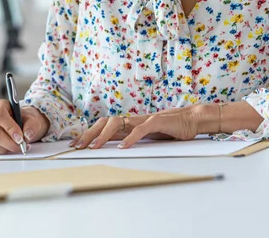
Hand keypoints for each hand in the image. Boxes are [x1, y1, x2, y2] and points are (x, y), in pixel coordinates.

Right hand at [0, 100, 49, 154]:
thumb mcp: (33, 119)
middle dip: (9, 143)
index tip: (20, 137)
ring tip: (14, 146)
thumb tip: (27, 135)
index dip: (9, 128)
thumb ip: (32, 125)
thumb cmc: (26, 120)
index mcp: (0, 106)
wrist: (25, 126)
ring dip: (3, 148)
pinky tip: (7, 149)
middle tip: (21, 146)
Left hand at [71, 107, 199, 149]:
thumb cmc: (171, 130)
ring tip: (94, 147)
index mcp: (131, 124)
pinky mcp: (158, 122)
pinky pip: (141, 129)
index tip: (76, 144)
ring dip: (103, 135)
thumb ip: (134, 140)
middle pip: (105, 122)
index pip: (104, 125)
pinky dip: (130, 138)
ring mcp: (144, 119)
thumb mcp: (148, 138)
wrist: (192, 119)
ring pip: (118, 122)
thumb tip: (116, 149)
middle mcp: (134, 119)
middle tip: (77, 146)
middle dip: (89, 133)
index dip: (89, 133)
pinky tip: (122, 147)